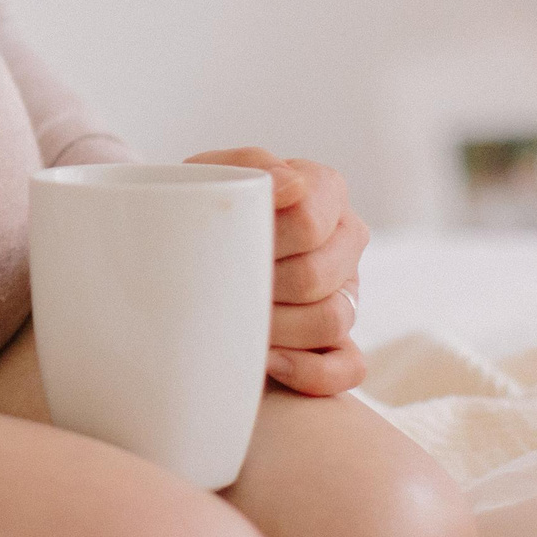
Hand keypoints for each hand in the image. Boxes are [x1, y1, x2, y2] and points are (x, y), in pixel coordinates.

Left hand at [185, 146, 369, 397]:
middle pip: (316, 276)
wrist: (187, 244)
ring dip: (276, 328)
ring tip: (234, 321)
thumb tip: (290, 186)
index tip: (225, 245)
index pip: (308, 222)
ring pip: (333, 320)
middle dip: (262, 287)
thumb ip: (251, 165)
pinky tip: (265, 361)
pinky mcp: (343, 340)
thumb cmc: (206, 207)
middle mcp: (346, 239)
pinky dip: (306, 371)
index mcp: (326, 190)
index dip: (264, 241)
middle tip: (220, 289)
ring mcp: (349, 291)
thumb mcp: (216, 173)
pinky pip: (348, 368)